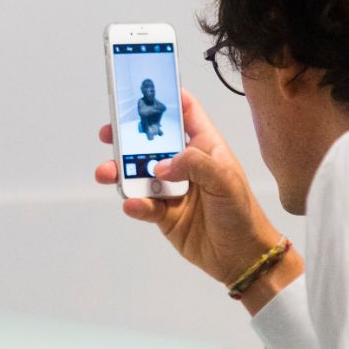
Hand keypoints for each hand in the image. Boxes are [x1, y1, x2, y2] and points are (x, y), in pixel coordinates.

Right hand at [95, 90, 282, 284]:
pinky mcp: (163, 214)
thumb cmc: (242, 213)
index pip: (186, 112)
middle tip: (109, 133)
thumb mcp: (226, 180)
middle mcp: (185, 163)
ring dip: (121, 171)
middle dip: (128, 136)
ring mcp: (172, 189)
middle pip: (151, 141)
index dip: (168, 97)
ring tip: (107, 173)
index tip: (144, 90)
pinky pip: (142, 204)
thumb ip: (194, 164)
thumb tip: (161, 166)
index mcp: (205, 146)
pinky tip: (133, 204)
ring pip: (139, 173)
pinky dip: (135, 203)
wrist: (241, 258)